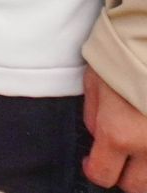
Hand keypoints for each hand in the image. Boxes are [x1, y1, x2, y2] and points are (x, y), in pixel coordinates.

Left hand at [86, 69, 146, 190]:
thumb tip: (98, 138)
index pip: (103, 175)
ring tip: (141, 149)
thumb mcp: (95, 82)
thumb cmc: (123, 53)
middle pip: (136, 186)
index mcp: (119, 133)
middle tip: (120, 158)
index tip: (92, 162)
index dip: (94, 170)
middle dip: (124, 175)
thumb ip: (94, 117)